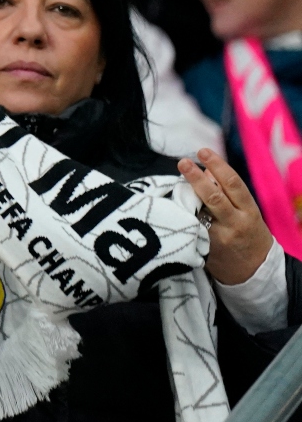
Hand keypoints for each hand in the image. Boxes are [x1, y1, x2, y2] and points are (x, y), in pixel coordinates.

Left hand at [179, 148, 274, 284]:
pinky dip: (179, 216)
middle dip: (197, 179)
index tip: (203, 151)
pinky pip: (189, 228)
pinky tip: (168, 207)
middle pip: (214, 198)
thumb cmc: (247, 232)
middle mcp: (235, 223)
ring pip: (198, 214)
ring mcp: (219, 238)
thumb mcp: (245, 211)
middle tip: (183, 162)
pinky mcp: (204, 249)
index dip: (218, 166)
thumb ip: (227, 192)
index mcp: (248, 210)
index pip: (233, 184)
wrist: (254, 270)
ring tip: (172, 182)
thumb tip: (205, 168)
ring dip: (184, 197)